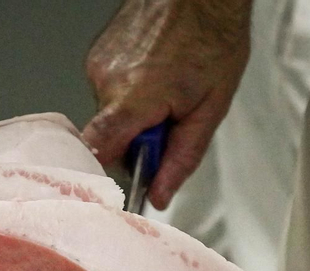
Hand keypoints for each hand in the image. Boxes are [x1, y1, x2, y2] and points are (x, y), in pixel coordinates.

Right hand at [82, 0, 251, 208]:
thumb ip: (182, 157)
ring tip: (166, 92)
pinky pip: (107, 92)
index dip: (105, 175)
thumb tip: (160, 194)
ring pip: (109, 115)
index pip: (97, 150)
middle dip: (137, 142)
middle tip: (169, 123)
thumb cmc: (213, 36)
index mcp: (135, 96)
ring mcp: (98, 64)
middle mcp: (107, 79)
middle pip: (107, 138)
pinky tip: (155, 76)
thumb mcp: (211, 108)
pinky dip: (130, 95)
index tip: (126, 181)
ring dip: (135, 116)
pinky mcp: (96, 55)